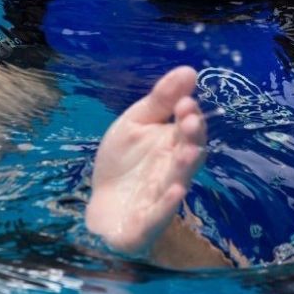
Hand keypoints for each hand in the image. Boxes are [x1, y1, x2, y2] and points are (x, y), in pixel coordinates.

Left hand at [85, 66, 207, 254]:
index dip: (189, 116)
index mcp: (172, 145)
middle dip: (191, 139)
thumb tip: (189, 70)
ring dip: (184, 168)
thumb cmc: (122, 164)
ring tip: (188, 152)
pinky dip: (167, 204)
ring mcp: (162, 198)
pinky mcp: (147, 223)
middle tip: (189, 121)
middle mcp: (173, 170)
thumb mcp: (135, 124)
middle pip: (188, 154)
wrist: (102, 208)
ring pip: (178, 182)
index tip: (185, 102)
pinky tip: (175, 191)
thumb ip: (159, 100)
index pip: (188, 129)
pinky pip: (160, 214)